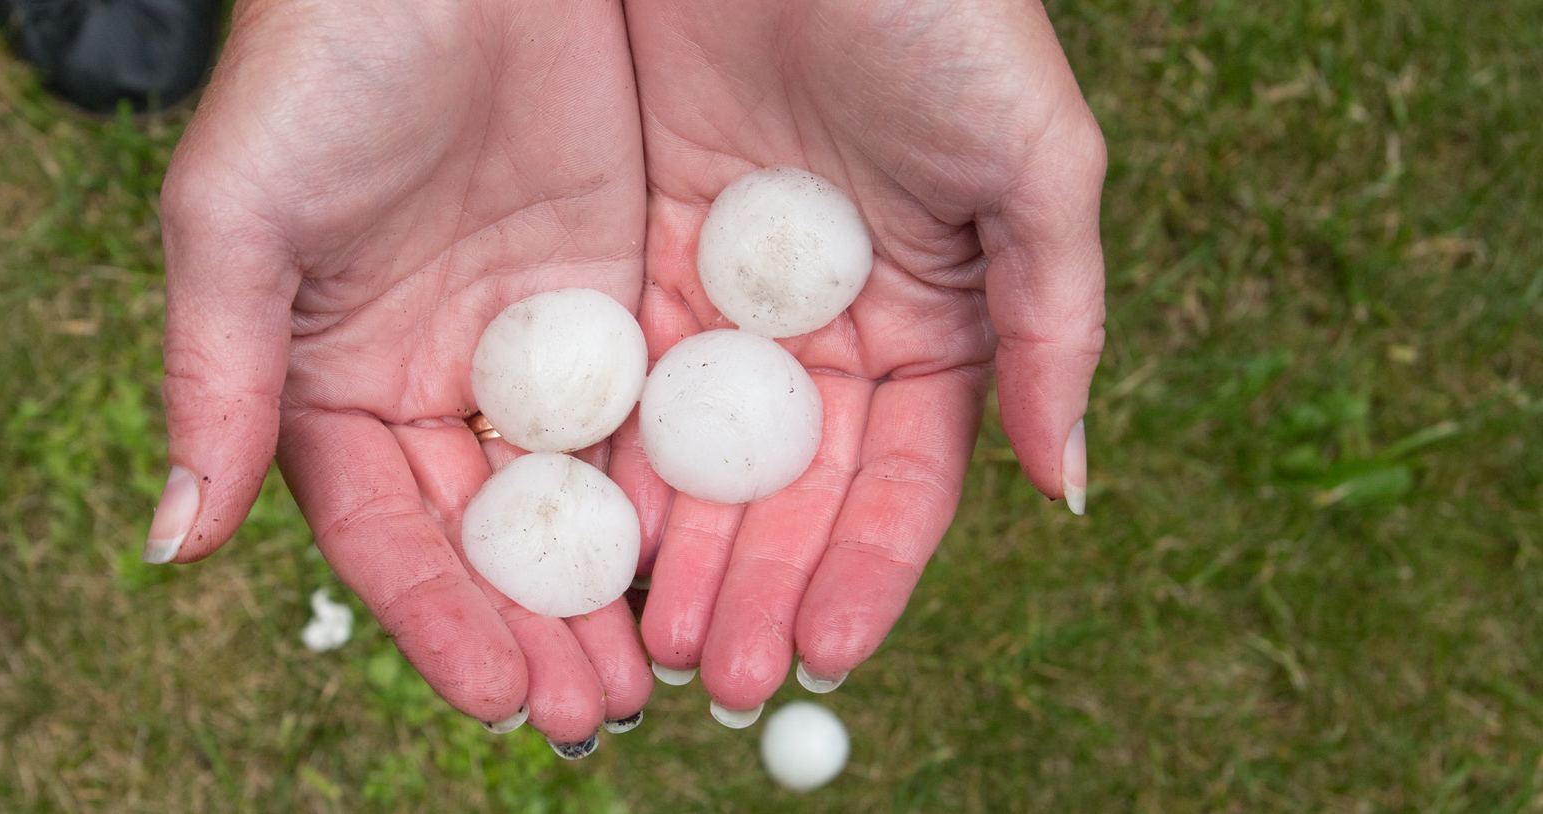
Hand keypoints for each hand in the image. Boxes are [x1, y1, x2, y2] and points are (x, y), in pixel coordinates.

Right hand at [148, 0, 650, 746]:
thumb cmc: (322, 60)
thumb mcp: (242, 214)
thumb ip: (218, 374)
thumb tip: (172, 543)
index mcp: (334, 382)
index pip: (385, 530)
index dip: (437, 616)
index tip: (497, 693)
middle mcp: (436, 383)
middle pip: (492, 537)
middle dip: (539, 630)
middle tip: (596, 714)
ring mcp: (537, 349)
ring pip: (582, 495)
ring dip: (617, 587)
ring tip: (658, 671)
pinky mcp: (624, 299)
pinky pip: (658, 410)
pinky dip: (681, 489)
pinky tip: (718, 552)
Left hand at [611, 0, 1106, 712]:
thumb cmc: (939, 9)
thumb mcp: (1033, 161)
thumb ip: (1053, 323)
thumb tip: (1070, 486)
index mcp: (931, 318)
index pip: (899, 480)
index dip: (866, 571)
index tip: (827, 653)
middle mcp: (828, 328)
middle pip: (791, 489)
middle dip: (761, 586)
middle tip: (718, 677)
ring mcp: (729, 297)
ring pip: (703, 454)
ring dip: (682, 552)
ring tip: (650, 644)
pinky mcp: (640, 252)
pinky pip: (624, 376)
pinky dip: (615, 460)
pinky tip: (594, 537)